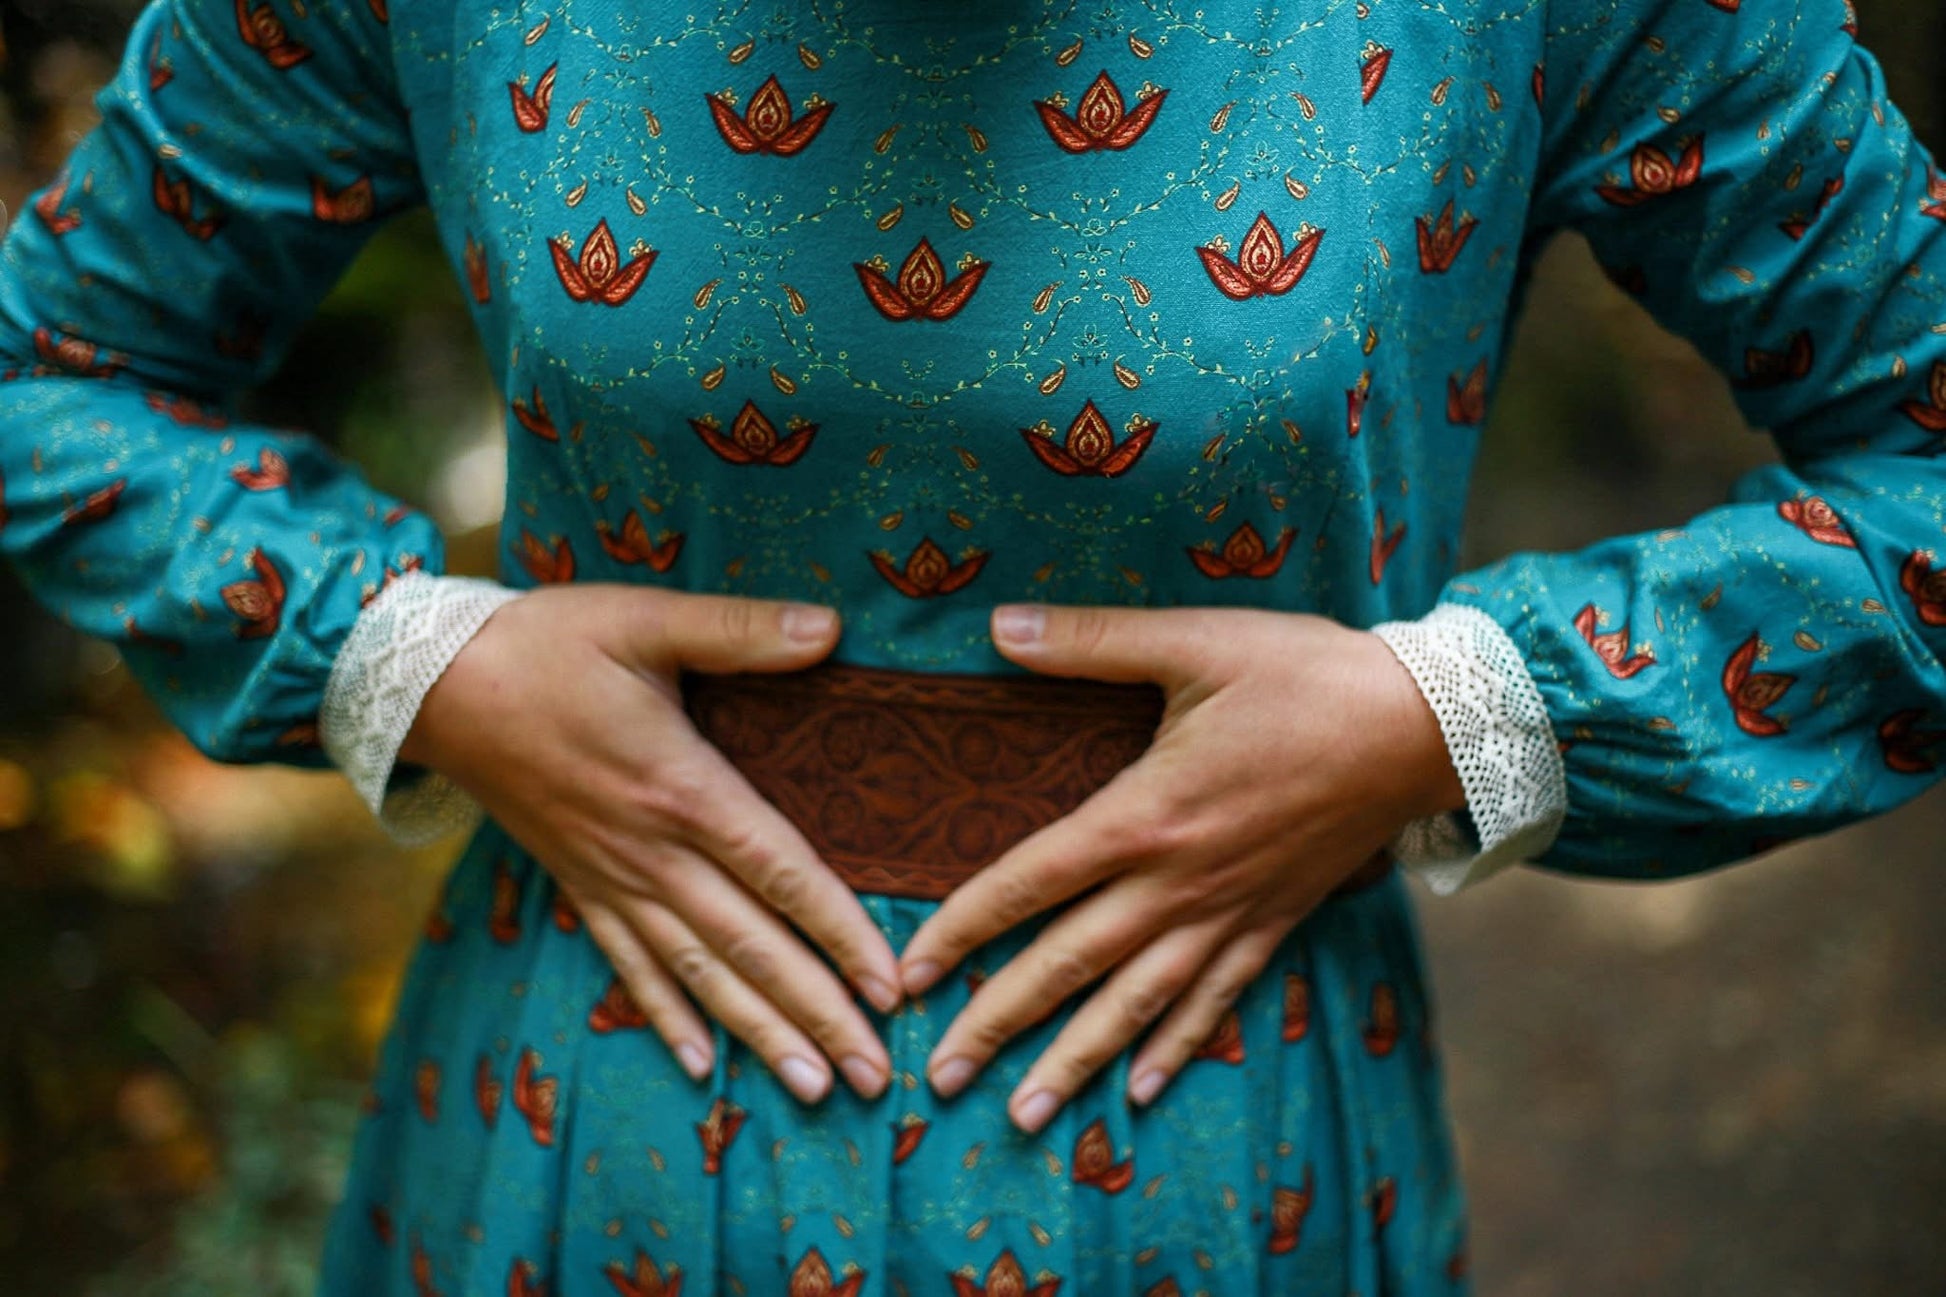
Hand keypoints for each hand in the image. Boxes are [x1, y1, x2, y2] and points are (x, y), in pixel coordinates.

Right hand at [399, 583, 903, 1104]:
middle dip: (817, 1013)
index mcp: (681, 786)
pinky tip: (700, 1067)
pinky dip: (667, 1017)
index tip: (889, 986)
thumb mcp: (645, 619)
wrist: (432, 684)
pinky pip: (628, 966)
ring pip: (698, 973)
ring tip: (814, 1088)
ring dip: (759, 1033)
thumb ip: (739, 631)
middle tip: (874, 1076)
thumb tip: (832, 630)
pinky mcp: (579, 885)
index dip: (839, 931)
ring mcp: (612, 877)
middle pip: (750, 946)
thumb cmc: (547, 643)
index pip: (779, 872)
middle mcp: (651, 850)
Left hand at [897, 602, 1464, 1131]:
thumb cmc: (1306, 676)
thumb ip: (1091, 641)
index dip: (961, 931)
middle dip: (996, 1025)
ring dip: (1074, 1062)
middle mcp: (1177, 883)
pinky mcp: (1272, 923)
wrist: (1425, 727)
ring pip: (1136, 1005)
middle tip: (935, 1079)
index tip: (907, 977)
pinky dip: (1175, 1049)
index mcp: (1144, 816)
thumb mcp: (1196, 641)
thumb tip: (997, 626)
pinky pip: (1214, 1002)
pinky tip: (1140, 1092)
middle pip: (1067, 966)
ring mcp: (1227, 914)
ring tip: (1023, 1116)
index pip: (1027, 884)